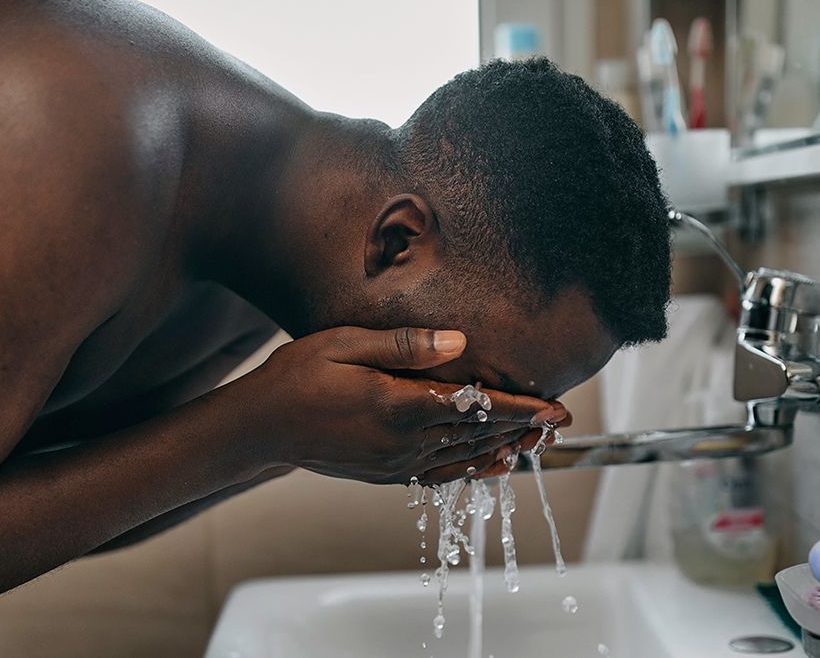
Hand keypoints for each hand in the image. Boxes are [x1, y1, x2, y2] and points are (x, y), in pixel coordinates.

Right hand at [226, 326, 568, 484]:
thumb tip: (461, 342)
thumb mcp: (343, 343)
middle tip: (560, 420)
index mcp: (399, 406)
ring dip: (503, 449)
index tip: (556, 406)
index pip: (476, 406)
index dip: (520, 407)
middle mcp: (403, 442)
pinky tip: (490, 466)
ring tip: (537, 441)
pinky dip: (472, 472)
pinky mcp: (384, 475)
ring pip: (464, 460)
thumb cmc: (296, 376)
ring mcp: (394, 463)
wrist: (258, 429)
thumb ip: (403, 344)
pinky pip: (440, 477)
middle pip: (479, 436)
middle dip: (523, 427)